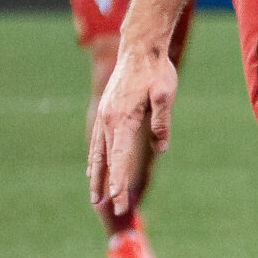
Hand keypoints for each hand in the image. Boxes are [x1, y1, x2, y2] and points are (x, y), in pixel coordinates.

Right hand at [88, 43, 177, 215]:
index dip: (119, 180)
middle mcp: (108, 121)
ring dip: (96, 176)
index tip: (118, 200)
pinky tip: (92, 171)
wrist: (139, 48)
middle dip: (107, 186)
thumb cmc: (156, 71)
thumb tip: (160, 148)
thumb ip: (161, 122)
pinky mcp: (105, 112)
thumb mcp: (165, 94)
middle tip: (108, 209)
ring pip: (97, 153)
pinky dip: (94, 159)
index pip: (121, 157)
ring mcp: (104, 117)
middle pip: (106, 160)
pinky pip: (96, 142)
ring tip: (95, 197)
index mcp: (123, 119)